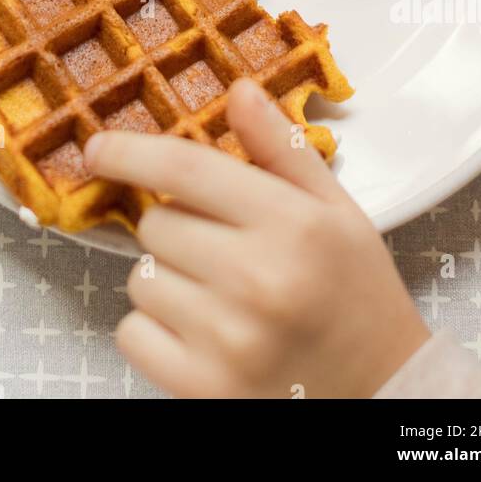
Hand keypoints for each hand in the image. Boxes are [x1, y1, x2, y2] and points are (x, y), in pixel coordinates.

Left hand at [84, 78, 428, 397]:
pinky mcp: (202, 387)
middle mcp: (257, 280)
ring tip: (220, 296)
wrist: (383, 391)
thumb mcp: (335, 209)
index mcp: (292, 225)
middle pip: (157, 222)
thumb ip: (281, 147)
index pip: (186, 168)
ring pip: (140, 278)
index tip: (98, 148)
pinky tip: (202, 332)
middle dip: (178, 226)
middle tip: (224, 249)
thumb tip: (238, 90)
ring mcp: (227, 339)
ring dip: (166, 279)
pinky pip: (131, 333)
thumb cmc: (356, 294)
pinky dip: (153, 330)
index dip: (131, 152)